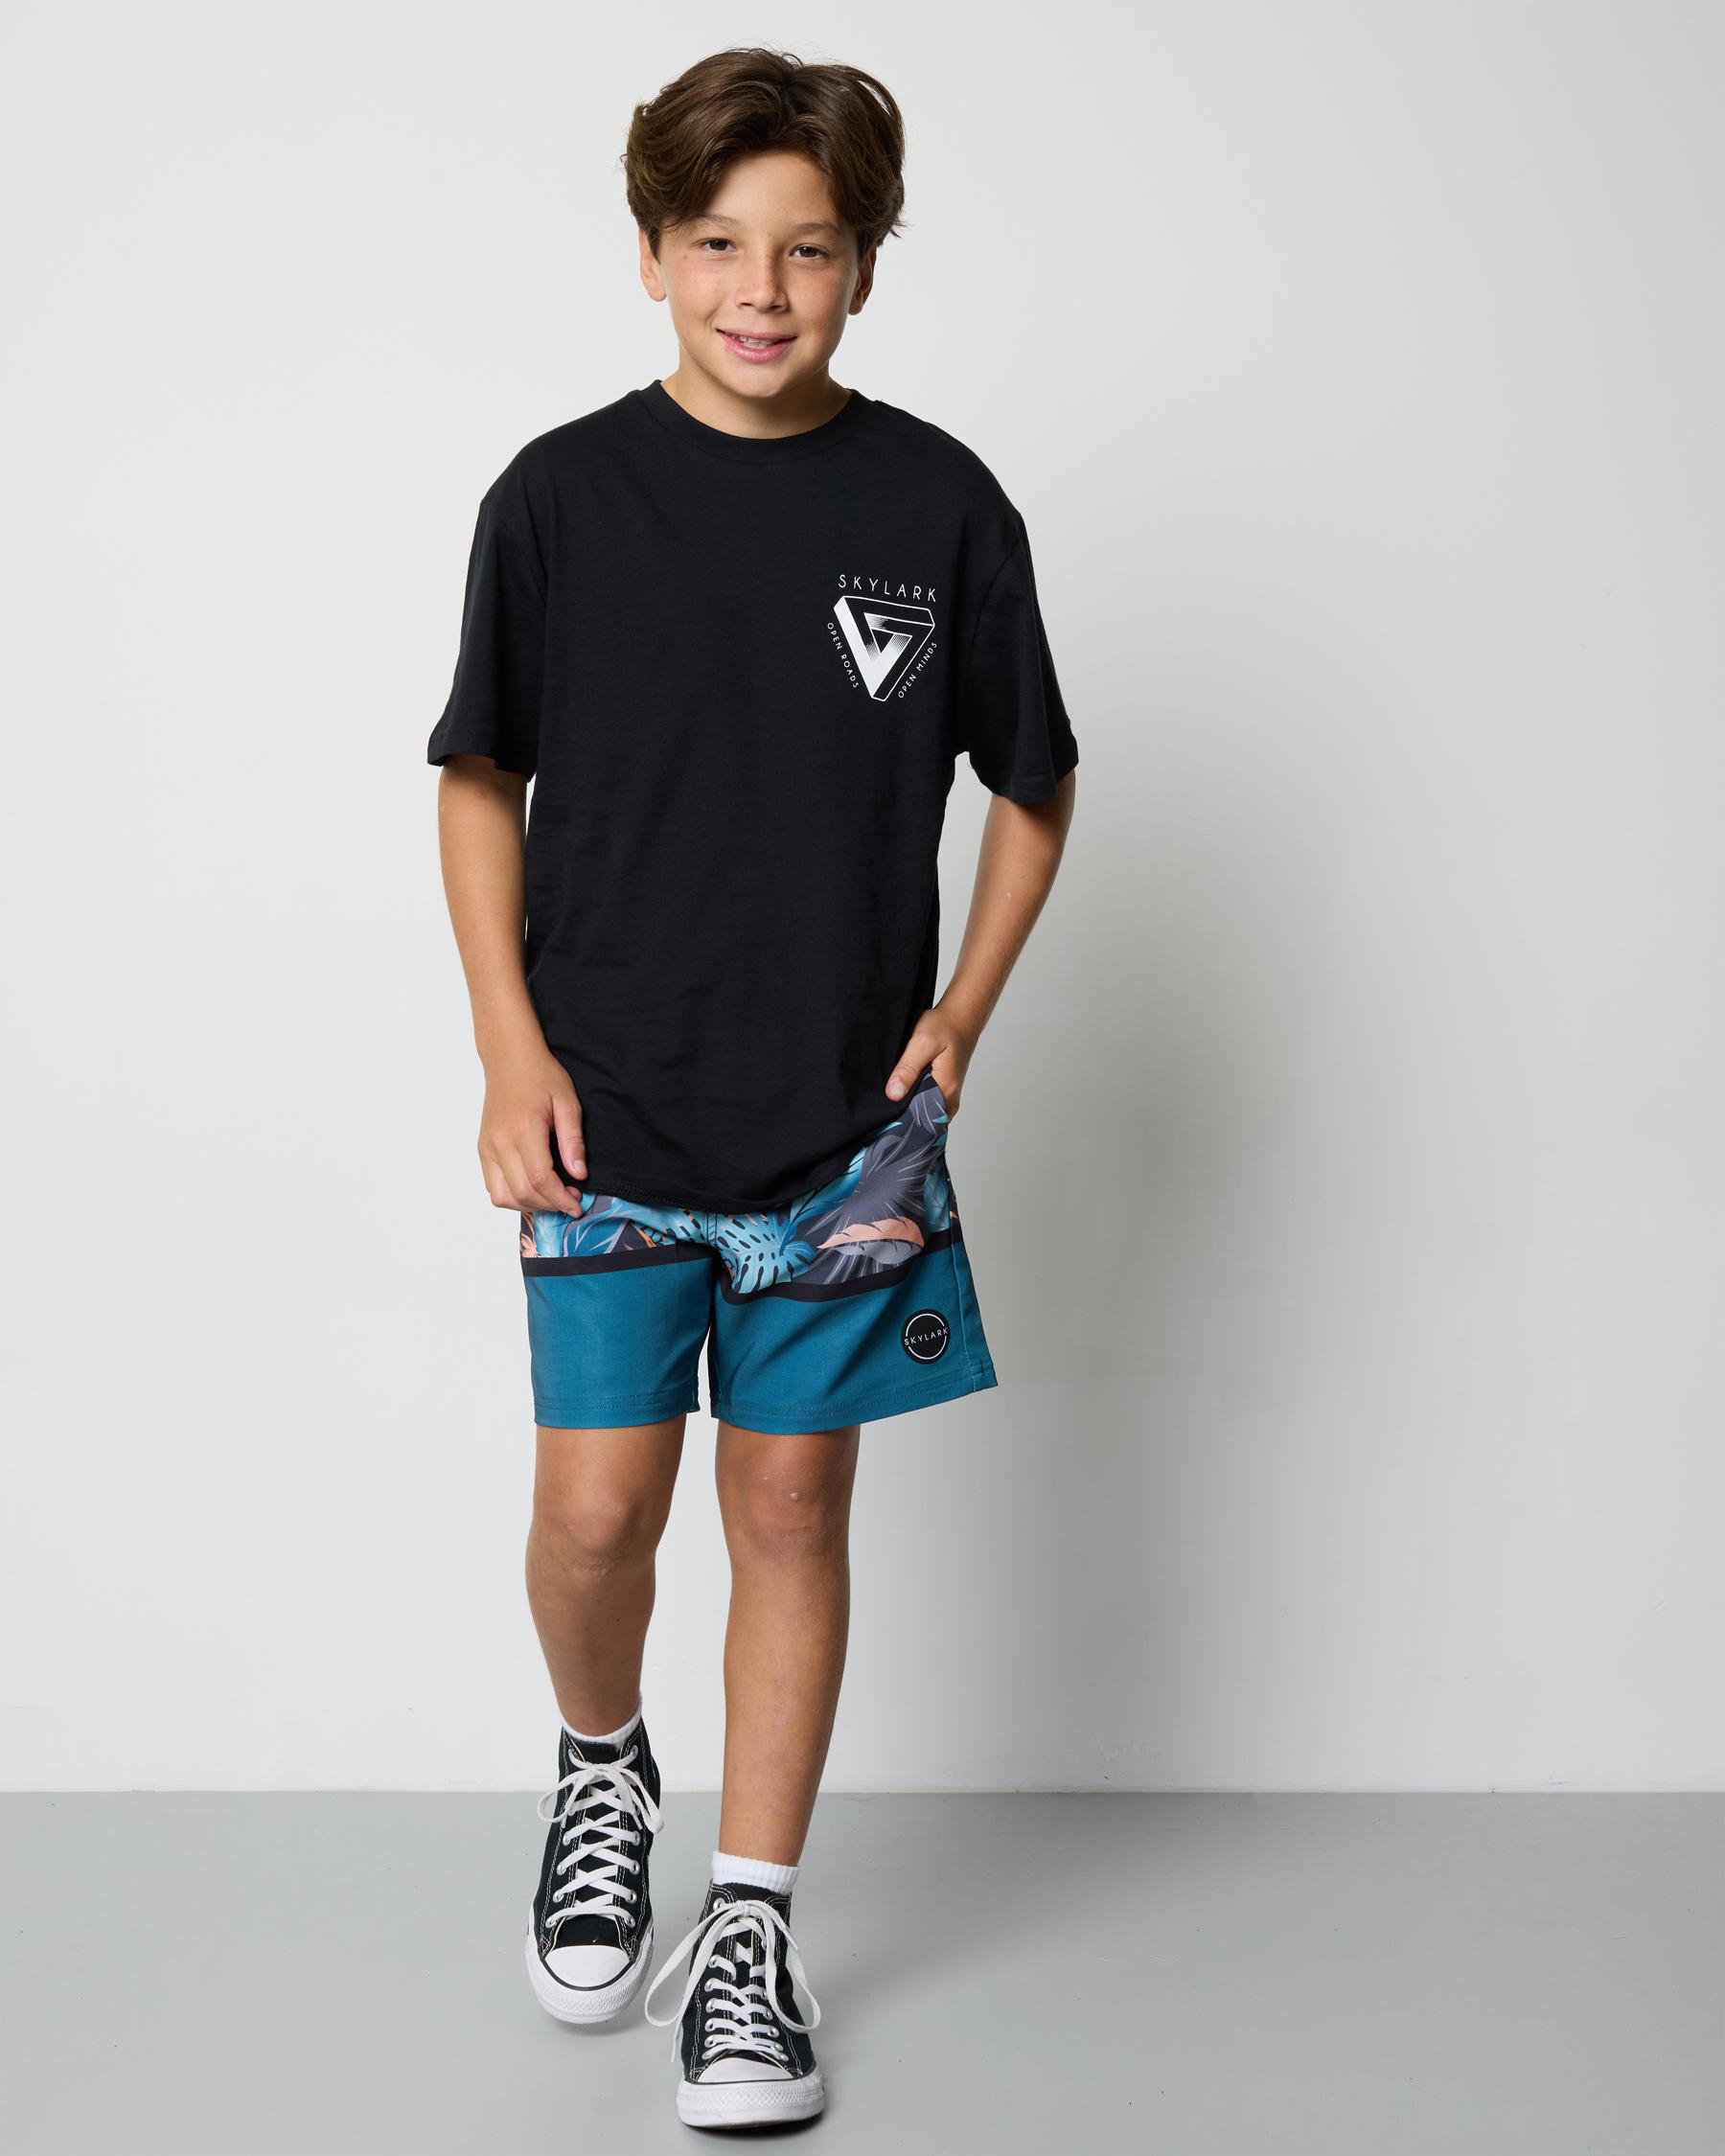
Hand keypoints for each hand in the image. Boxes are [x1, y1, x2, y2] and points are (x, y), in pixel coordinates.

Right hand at [479, 1045, 586, 1215]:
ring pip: (502, 1196)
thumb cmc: (540, 1076)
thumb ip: (573, 1142)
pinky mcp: (482, 1149)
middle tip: (570, 1200)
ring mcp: (487, 1147)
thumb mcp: (568, 1103)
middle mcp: (500, 1142)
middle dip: (550, 1205)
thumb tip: (578, 1175)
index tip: (577, 1205)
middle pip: (522, 1193)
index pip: (541, 1179)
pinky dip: (512, 1196)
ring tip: (551, 1197)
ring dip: (529, 1205)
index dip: (561, 1199)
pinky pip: (492, 1186)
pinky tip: (532, 1188)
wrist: (509, 1058)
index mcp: (524, 1130)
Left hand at [884, 1007, 975, 1119]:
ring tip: (892, 1096)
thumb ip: (907, 1069)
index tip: (883, 1114)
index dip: (900, 1119)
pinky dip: (914, 1100)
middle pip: (921, 1119)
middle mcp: (949, 1099)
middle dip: (902, 1114)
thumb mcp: (922, 1042)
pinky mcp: (944, 1092)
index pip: (919, 1119)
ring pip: (923, 1112)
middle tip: (884, 1105)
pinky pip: (927, 1104)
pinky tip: (903, 1090)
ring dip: (908, 1107)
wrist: (961, 1018)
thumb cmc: (945, 1026)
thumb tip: (893, 1094)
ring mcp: (948, 1097)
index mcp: (946, 1090)